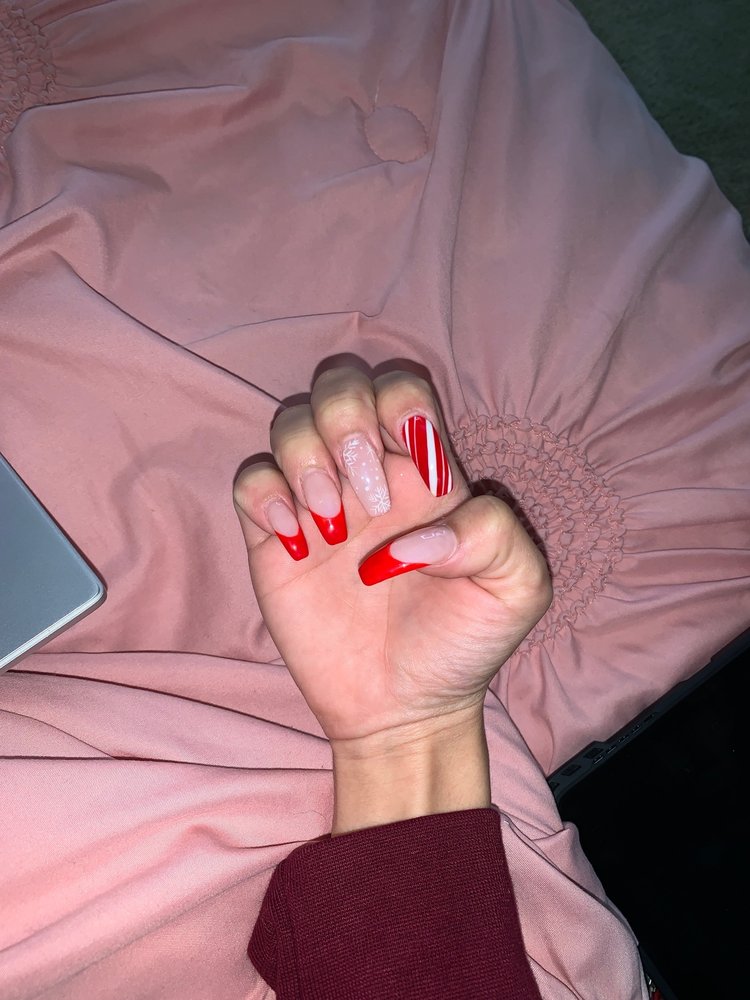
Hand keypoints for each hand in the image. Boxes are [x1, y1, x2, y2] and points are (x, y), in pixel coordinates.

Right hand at [233, 367, 551, 751]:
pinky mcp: (274, 539)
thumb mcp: (517, 590)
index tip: (412, 468)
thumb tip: (417, 532)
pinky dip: (264, 495)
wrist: (405, 707)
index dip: (399, 404)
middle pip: (340, 385)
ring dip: (305, 457)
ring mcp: (318, 502)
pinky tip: (292, 541)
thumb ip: (494, 534)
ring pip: (290, 422)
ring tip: (329, 525)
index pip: (402, 389)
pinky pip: (249, 480)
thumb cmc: (463, 643)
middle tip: (364, 494)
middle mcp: (368, 474)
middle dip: (344, 417)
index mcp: (425, 471)